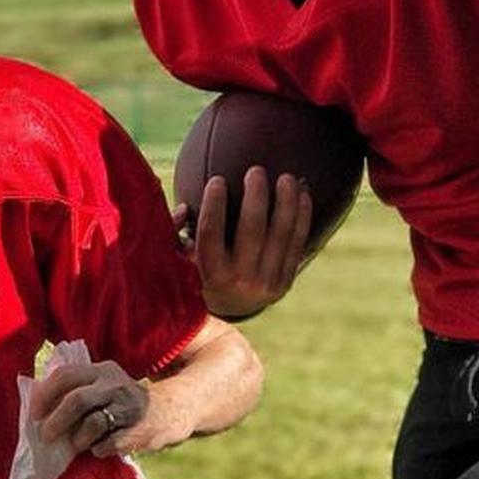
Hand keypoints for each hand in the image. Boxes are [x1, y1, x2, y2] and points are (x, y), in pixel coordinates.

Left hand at [30, 360, 150, 456]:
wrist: (168, 412)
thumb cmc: (123, 402)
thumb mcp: (104, 385)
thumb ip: (77, 389)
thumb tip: (38, 408)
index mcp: (102, 371)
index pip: (66, 375)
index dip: (45, 395)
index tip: (34, 414)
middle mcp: (115, 385)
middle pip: (77, 400)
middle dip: (56, 421)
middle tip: (45, 436)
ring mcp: (128, 408)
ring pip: (92, 423)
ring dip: (77, 439)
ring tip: (74, 445)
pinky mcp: (137, 431)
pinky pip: (107, 444)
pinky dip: (97, 450)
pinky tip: (97, 449)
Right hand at [187, 167, 312, 319]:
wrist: (231, 307)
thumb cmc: (201, 271)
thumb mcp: (181, 260)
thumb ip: (175, 234)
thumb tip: (184, 208)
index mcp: (211, 274)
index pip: (211, 233)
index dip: (213, 205)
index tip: (217, 179)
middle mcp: (240, 280)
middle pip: (252, 230)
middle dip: (256, 196)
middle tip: (256, 170)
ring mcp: (266, 282)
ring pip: (280, 234)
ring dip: (286, 202)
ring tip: (287, 178)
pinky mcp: (285, 282)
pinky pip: (297, 244)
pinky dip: (302, 217)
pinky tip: (304, 195)